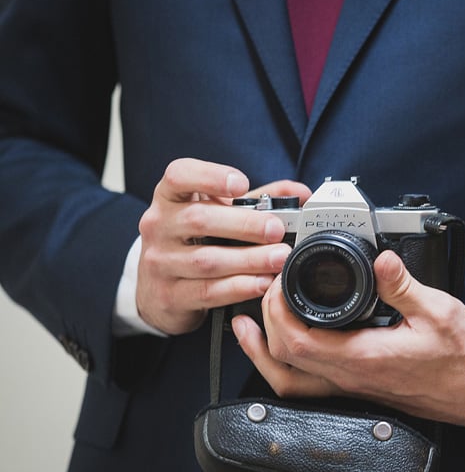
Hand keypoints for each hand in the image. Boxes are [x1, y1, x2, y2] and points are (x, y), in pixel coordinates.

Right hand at [136, 158, 310, 334]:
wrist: (158, 287)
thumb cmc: (194, 241)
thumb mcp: (219, 213)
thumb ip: (258, 200)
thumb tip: (299, 193)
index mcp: (169, 197)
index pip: (179, 175)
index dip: (209, 177)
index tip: (241, 184)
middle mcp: (158, 226)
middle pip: (199, 220)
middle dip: (244, 225)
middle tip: (276, 230)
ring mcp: (160, 262)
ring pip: (206, 260)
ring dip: (249, 260)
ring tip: (279, 258)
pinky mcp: (169, 295)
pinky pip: (207, 291)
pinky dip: (239, 287)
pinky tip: (262, 282)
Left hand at [233, 250, 464, 427]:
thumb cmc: (460, 358)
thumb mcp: (439, 312)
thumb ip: (404, 285)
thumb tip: (382, 259)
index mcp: (363, 357)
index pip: (298, 339)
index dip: (276, 308)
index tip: (279, 278)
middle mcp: (349, 376)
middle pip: (283, 356)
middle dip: (265, 319)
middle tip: (265, 287)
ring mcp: (350, 385)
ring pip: (288, 378)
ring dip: (262, 351)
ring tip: (246, 327)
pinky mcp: (356, 386)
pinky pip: (307, 383)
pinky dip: (285, 365)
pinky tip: (283, 349)